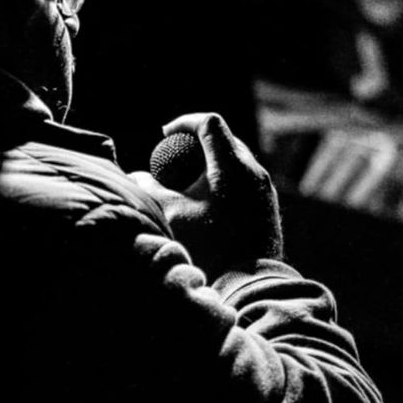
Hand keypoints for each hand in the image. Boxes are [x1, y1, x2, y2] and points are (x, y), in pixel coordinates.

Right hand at [130, 112, 282, 278]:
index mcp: (231, 165)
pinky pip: (244, 179)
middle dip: (197, 142)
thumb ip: (152, 191)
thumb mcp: (175, 215)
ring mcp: (264, 187)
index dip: (185, 122)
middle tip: (176, 156)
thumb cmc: (211, 246)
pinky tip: (208, 201)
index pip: (209, 123)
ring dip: (211, 162)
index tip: (166, 135)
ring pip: (236, 159)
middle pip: (224, 138)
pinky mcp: (267, 204)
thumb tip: (136, 176)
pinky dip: (224, 180)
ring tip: (190, 181)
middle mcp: (253, 170)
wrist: (251, 279)